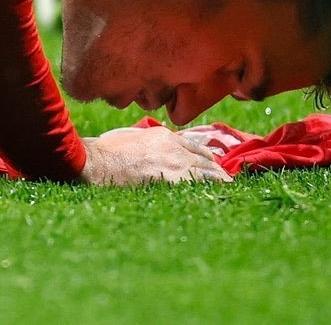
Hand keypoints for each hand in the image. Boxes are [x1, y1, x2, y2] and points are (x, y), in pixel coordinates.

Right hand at [80, 124, 231, 185]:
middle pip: (205, 158)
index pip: (193, 145)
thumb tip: (150, 151)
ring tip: (230, 186)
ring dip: (220, 180)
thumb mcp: (131, 138)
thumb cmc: (107, 152)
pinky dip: (213, 189)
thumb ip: (147, 142)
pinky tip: (222, 195)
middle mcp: (175, 147)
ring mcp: (177, 164)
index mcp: (164, 135)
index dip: (205, 154)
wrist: (100, 163)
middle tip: (227, 177)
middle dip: (217, 168)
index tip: (212, 161)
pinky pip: (202, 185)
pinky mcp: (176, 181)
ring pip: (208, 172)